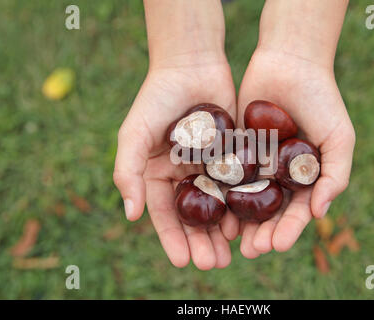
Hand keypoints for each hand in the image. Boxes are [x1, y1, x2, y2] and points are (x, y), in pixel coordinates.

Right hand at [113, 57, 239, 269]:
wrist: (192, 65)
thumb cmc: (158, 97)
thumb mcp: (134, 133)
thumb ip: (128, 171)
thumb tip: (131, 214)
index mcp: (158, 174)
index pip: (164, 214)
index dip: (172, 239)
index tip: (182, 262)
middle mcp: (184, 175)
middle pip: (193, 217)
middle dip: (201, 242)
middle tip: (212, 264)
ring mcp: (209, 167)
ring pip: (217, 207)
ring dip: (222, 232)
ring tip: (230, 255)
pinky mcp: (232, 157)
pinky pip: (237, 186)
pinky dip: (240, 206)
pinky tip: (246, 225)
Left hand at [236, 48, 355, 257]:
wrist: (290, 62)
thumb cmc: (321, 99)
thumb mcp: (339, 137)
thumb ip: (336, 175)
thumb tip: (321, 213)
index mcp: (305, 176)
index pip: (297, 210)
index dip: (288, 229)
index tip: (276, 245)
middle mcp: (279, 173)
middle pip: (269, 210)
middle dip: (261, 232)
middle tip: (250, 251)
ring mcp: (256, 161)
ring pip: (245, 197)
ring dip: (239, 220)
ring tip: (230, 239)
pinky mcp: (235, 147)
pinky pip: (227, 173)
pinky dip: (222, 191)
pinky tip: (214, 207)